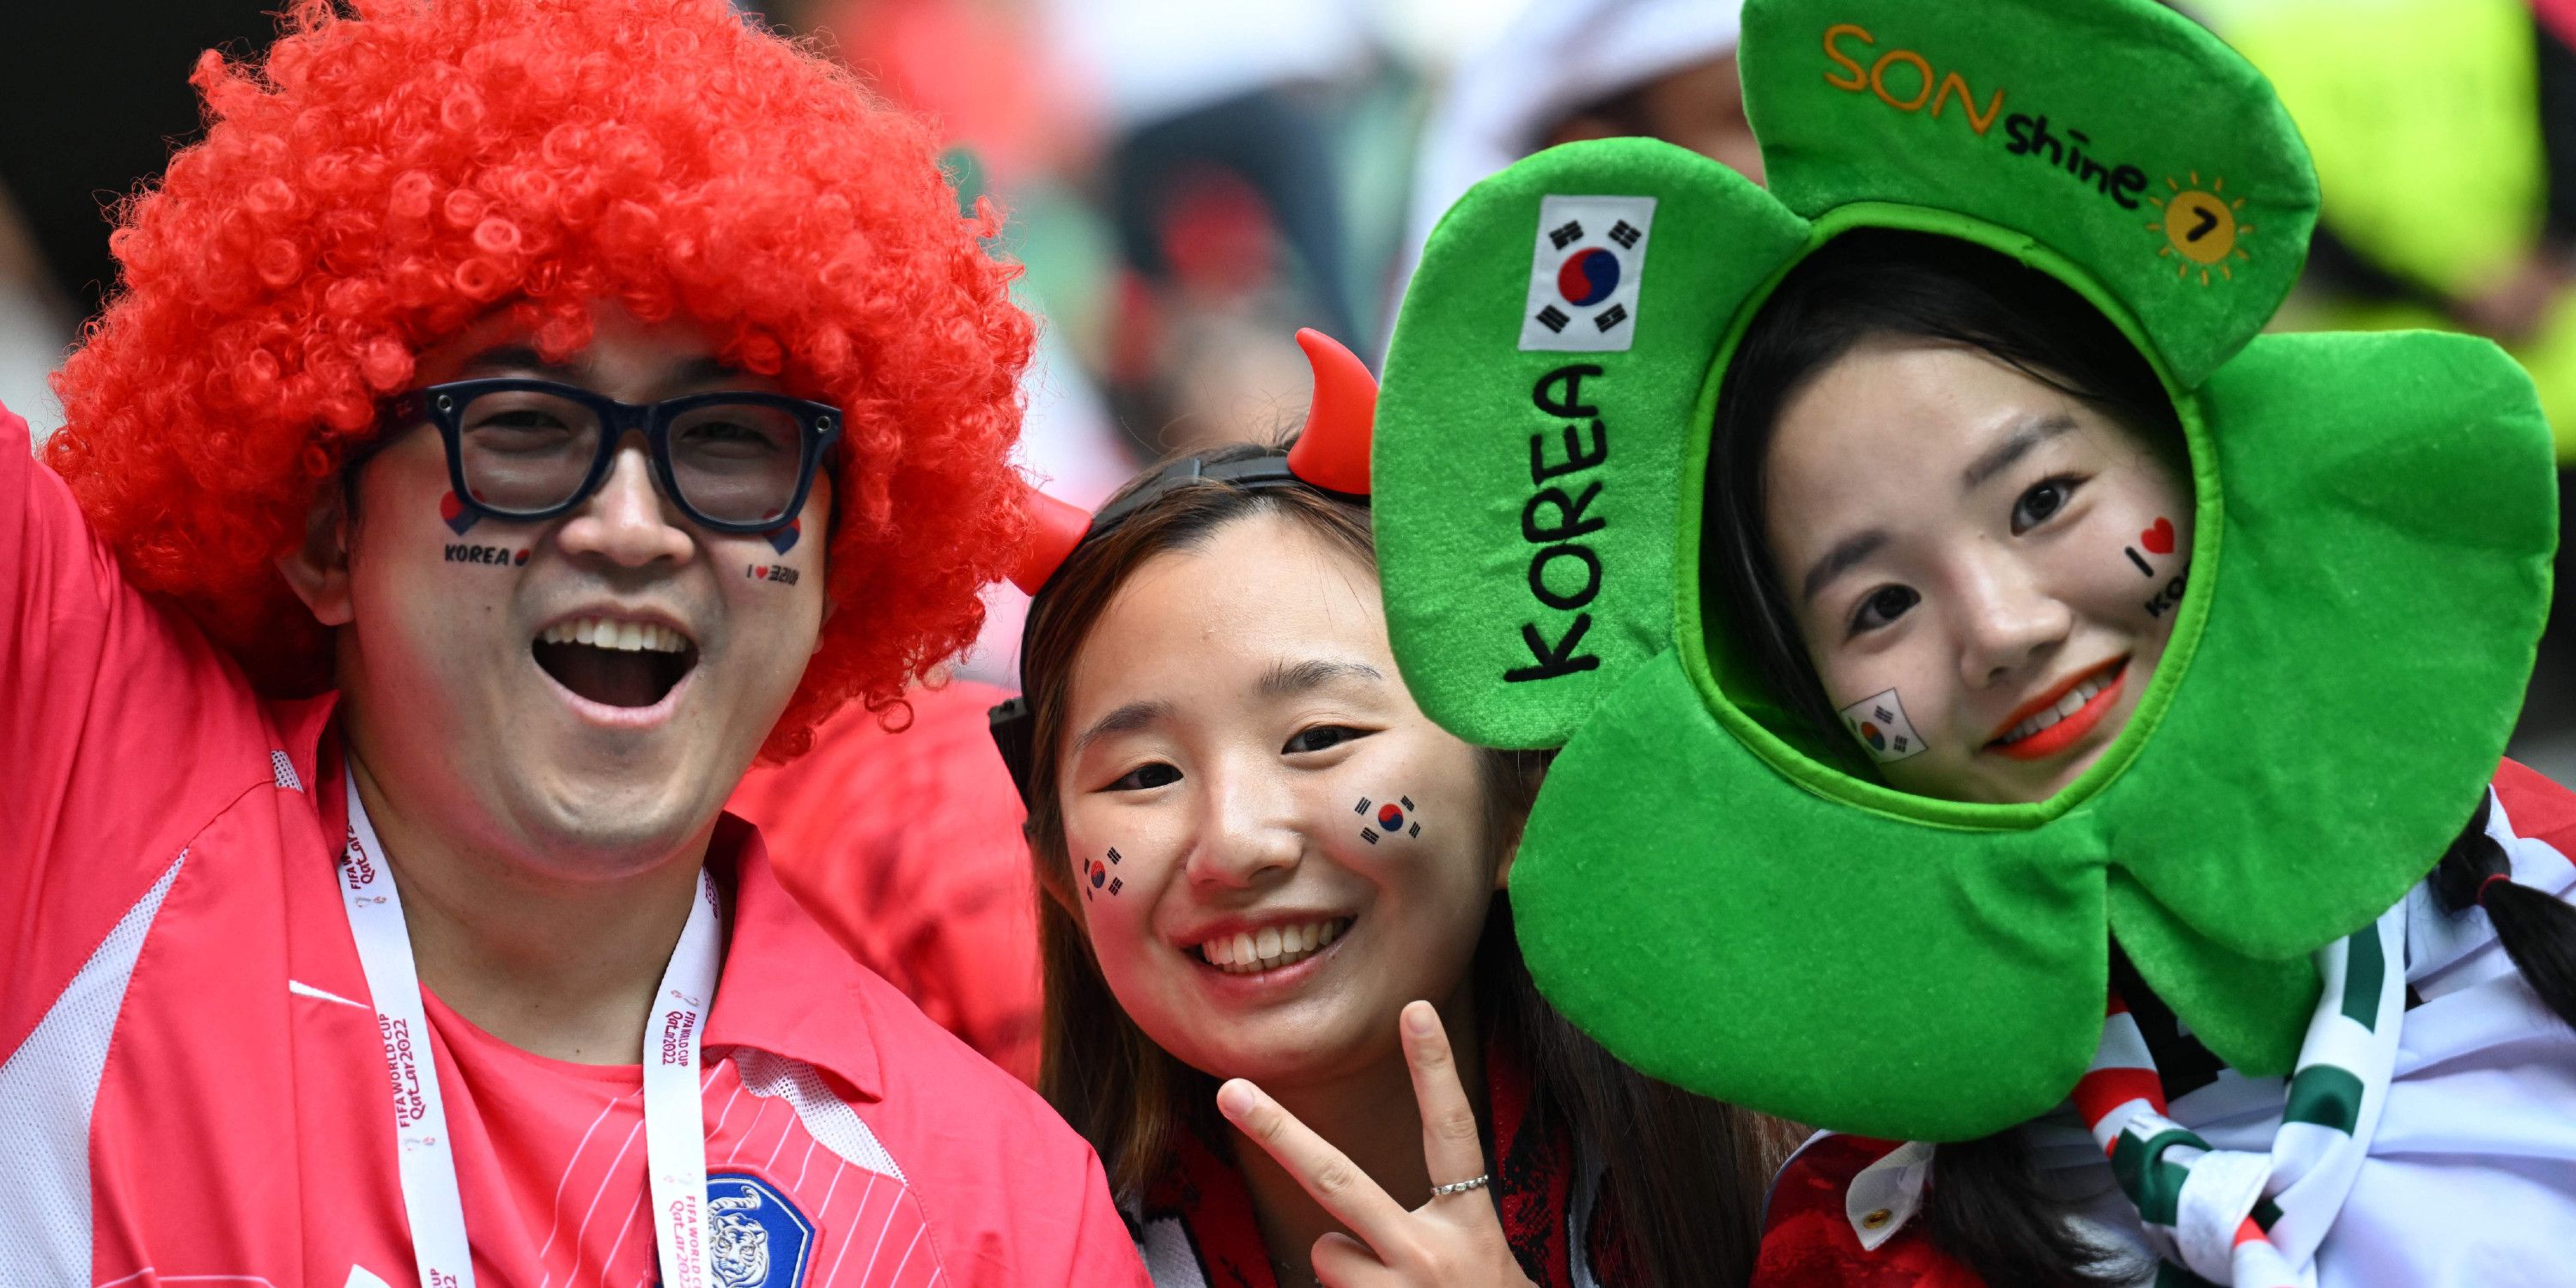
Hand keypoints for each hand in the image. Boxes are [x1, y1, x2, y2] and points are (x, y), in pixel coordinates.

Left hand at [1215, 1001, 1541, 1287]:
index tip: (1415, 1008)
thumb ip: (1419, 1235)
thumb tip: (1326, 1244)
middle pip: (1340, 1182)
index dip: (1435, 1070)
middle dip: (1279, 1132)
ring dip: (1349, 1275)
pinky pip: (1326, 1285)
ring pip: (1328, 1257)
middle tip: (1230, 1090)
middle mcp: (1433, 1254)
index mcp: (1469, 1227)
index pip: (1453, 1134)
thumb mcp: (1475, 1262)